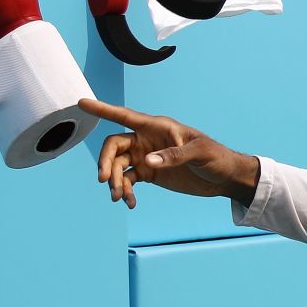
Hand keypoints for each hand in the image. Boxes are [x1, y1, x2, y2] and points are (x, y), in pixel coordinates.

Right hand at [81, 99, 258, 205]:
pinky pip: (128, 181)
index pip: (124, 116)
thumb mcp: (199, 153)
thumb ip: (174, 155)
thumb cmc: (216, 157)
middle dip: (106, 162)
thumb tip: (148, 161)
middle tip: (105, 180)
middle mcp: (147, 139)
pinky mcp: (150, 173)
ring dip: (115, 182)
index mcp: (157, 127)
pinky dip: (126, 191)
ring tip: (120, 198)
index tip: (82, 103)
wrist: (224, 177)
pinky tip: (130, 203)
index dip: (102, 109)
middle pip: (114, 146)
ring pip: (118, 166)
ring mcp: (147, 157)